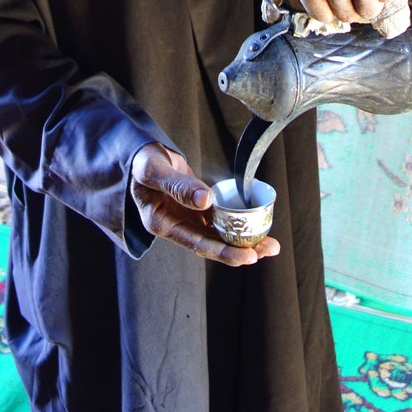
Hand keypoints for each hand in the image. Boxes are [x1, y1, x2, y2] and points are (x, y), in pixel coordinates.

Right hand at [130, 143, 279, 266]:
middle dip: (241, 250)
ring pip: (219, 234)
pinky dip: (236, 223)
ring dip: (243, 240)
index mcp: (162, 224)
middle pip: (212, 244)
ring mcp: (188, 218)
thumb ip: (178, 186)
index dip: (223, 252)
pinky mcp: (197, 209)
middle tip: (268, 249)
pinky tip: (255, 225)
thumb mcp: (154, 171)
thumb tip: (205, 200)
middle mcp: (177, 226)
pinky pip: (219, 219)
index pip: (197, 244)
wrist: (142, 155)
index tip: (247, 256)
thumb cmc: (142, 163)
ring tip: (270, 244)